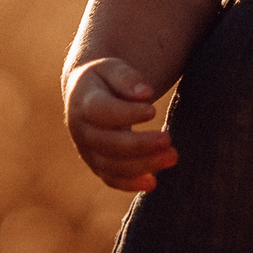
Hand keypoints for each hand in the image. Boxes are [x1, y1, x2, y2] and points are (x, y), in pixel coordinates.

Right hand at [64, 58, 176, 192]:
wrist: (86, 95)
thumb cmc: (105, 79)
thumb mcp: (113, 68)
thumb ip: (126, 77)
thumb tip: (144, 93)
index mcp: (83, 102)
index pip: (102, 112)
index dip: (127, 113)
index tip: (152, 110)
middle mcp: (81, 130)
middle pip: (108, 143)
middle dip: (140, 144)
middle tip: (168, 139)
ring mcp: (87, 150)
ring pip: (112, 165)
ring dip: (143, 165)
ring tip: (172, 156)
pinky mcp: (97, 164)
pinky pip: (111, 179)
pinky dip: (130, 184)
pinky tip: (153, 182)